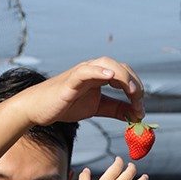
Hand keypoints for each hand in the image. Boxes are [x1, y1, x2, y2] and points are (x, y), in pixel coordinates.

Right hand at [24, 57, 144, 126]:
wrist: (40, 109)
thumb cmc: (66, 105)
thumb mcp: (98, 108)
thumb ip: (117, 110)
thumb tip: (137, 115)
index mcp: (101, 75)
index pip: (126, 75)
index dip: (137, 90)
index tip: (141, 110)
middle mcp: (94, 70)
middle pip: (121, 68)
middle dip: (135, 85)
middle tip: (139, 103)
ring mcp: (82, 72)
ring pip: (107, 64)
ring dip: (124, 77)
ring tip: (133, 92)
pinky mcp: (70, 80)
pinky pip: (86, 71)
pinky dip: (99, 71)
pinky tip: (110, 76)